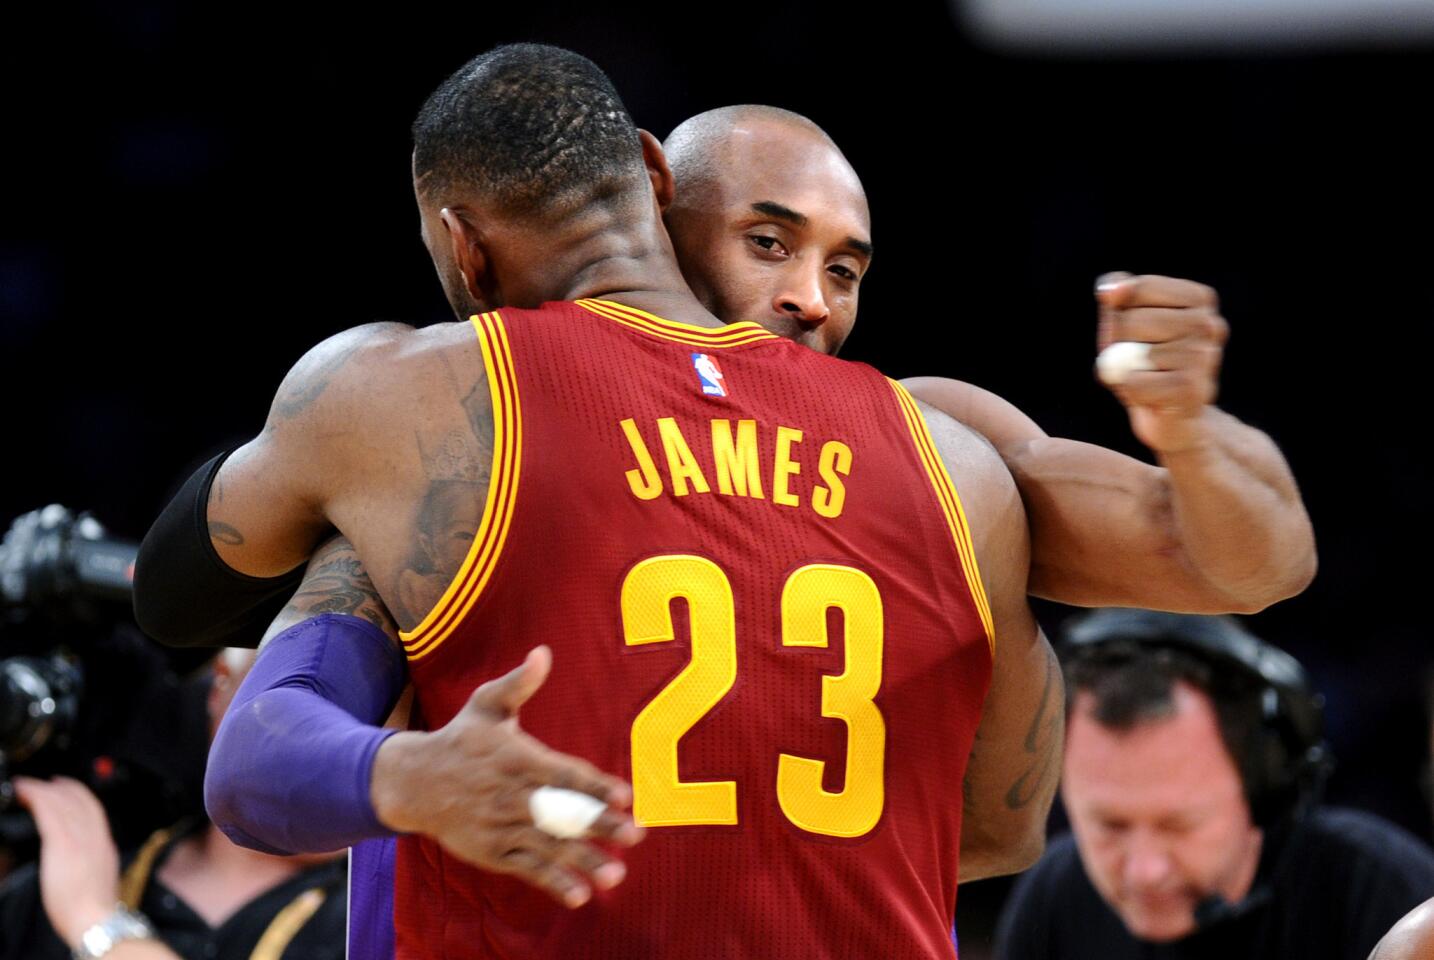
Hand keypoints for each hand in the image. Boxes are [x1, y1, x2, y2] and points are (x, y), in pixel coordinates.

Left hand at [13, 776, 122, 949]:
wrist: (94, 918)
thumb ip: (90, 863)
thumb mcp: (98, 879)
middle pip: (80, 801)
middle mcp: (94, 837)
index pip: (94, 809)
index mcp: (104, 845)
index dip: (79, 795)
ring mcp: (79, 839)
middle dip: (63, 787)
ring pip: (63, 802)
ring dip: (44, 789)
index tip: (67, 788)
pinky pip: (48, 812)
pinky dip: (36, 797)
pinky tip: (25, 793)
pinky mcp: (62, 844)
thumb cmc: (92, 909)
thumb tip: (79, 861)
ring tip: (28, 786)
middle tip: (47, 781)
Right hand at [371, 646, 643, 908]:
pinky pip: (526, 869)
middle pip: (562, 813)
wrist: (413, 782)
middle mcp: (511, 796)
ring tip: (616, 874)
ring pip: (548, 847)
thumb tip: (542, 653)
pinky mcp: (491, 852)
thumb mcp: (486, 704)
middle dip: (599, 826)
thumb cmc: (461, 739)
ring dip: (583, 861)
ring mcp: (501, 827)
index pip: (562, 773)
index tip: (625, 795)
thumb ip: (518, 683)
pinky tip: (580, 895)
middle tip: (636, 836)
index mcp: (516, 759)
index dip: (594, 785)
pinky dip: (551, 882)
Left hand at [1095, 272, 1228, 453]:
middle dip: (1118, 343)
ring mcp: (1204, 357)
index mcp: (1199, 298)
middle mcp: (1209, 324)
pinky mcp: (1191, 389)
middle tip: (1136, 360)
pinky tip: (1151, 396)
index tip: (1129, 328)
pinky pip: (1134, 382)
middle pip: (1131, 321)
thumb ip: (1116, 294)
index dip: (1119, 311)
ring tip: (1147, 377)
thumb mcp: (1125, 322)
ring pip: (1133, 354)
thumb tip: (1110, 290)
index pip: (1139, 288)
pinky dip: (1130, 391)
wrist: (1173, 418)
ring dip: (1126, 369)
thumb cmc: (1145, 363)